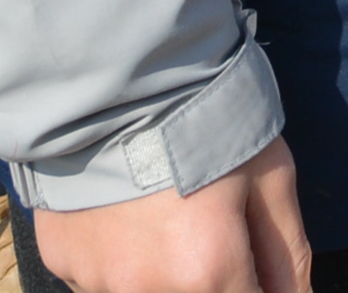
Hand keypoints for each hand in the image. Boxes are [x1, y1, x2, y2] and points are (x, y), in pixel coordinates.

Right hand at [28, 144, 307, 292]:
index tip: (253, 259)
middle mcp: (145, 290)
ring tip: (169, 215)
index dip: (256, 285)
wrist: (115, 76)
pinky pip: (103, 283)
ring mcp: (95, 281)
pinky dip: (123, 263)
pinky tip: (130, 216)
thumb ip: (287, 255)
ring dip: (166, 276)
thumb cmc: (205, 119)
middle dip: (214, 278)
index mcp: (205, 271)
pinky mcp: (60, 265)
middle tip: (209, 225)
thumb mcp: (269, 175)